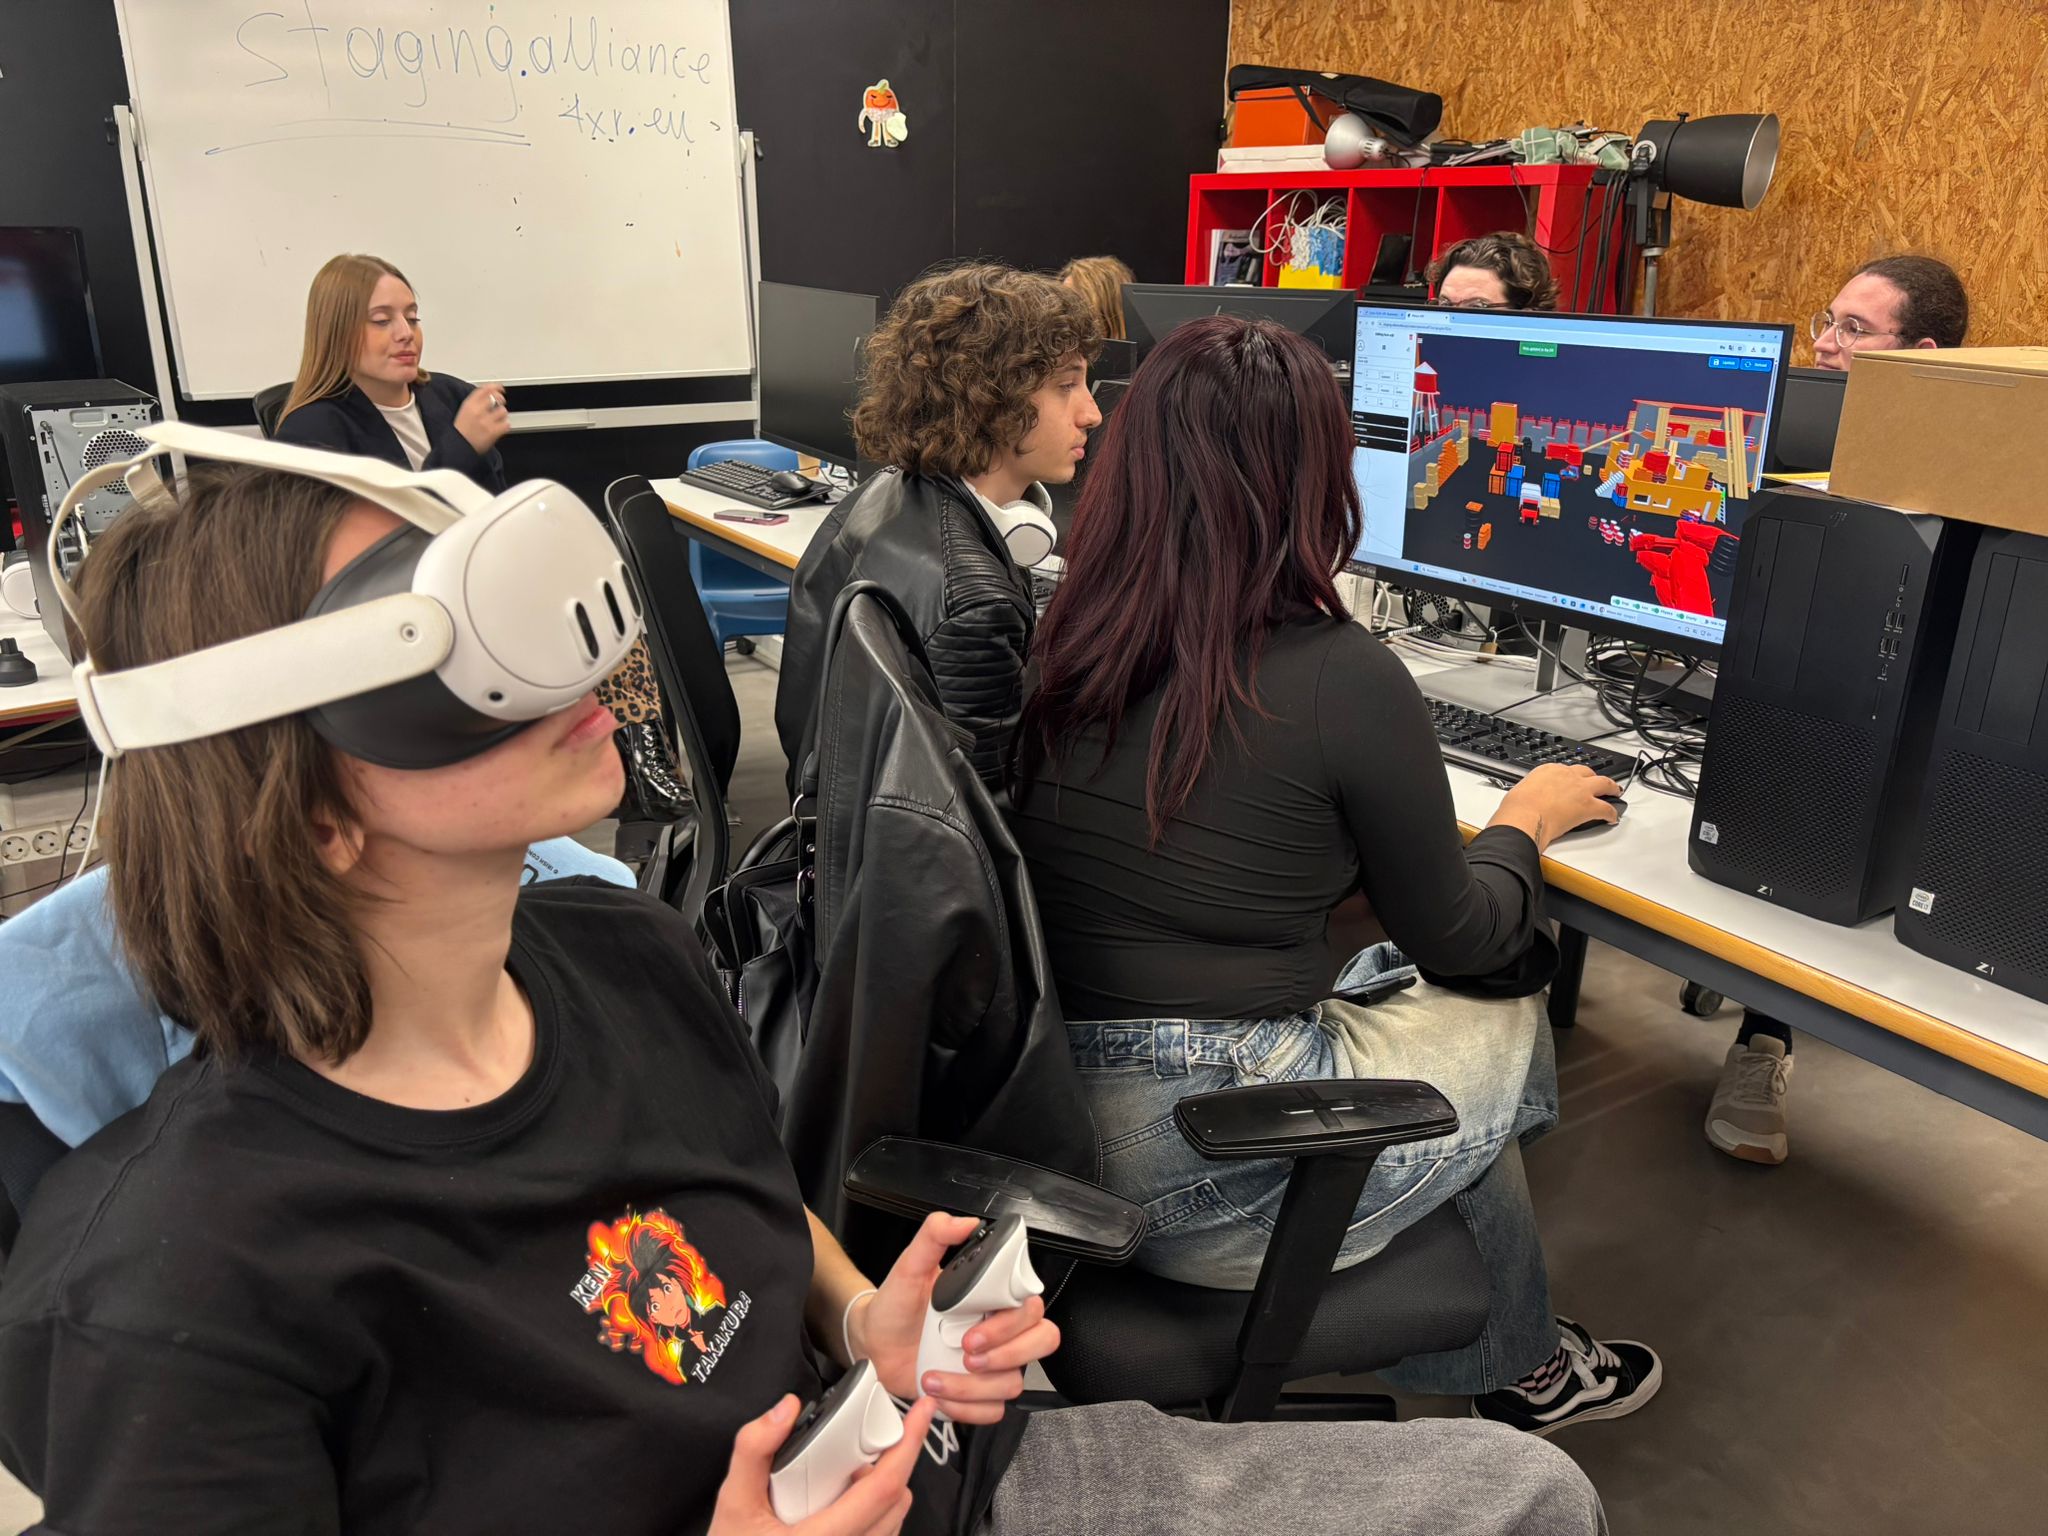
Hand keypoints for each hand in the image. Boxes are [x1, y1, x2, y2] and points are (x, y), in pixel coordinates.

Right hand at [454, 382, 510, 453]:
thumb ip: (476, 402)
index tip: (500, 387)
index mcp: (469, 404)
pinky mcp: (493, 432)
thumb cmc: (461, 432)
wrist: (459, 448)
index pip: (484, 389)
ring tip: (496, 421)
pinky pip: (506, 424)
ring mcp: (486, 421)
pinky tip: (499, 428)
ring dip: (502, 415)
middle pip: (496, 397)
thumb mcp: (464, 412)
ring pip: (503, 411)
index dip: (494, 386)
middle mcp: (477, 411)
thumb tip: (490, 395)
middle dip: (500, 399)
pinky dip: (504, 426)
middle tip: (500, 403)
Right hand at [709, 1392, 935, 1535]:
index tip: (921, 1411)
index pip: (884, 1489)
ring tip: (846, 1472)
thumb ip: (754, 1451)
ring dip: (881, 1488)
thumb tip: (786, 1409)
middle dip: (891, 1460)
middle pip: (896, 1500)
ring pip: (893, 1520)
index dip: (908, 1445)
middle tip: (867, 1436)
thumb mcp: (733, 1505)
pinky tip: (841, 1500)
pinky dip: (872, 1509)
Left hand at [849, 1212, 1059, 1423]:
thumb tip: (963, 1222)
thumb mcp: (910, 1266)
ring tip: (934, 1376)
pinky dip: (966, 1408)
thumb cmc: (897, 1305)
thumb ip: (934, 1235)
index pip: (1032, 1309)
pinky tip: (940, 1394)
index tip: (973, 1331)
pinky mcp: (978, 1394)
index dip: (1012, 1324)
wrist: (875, 1344)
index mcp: (993, 1299)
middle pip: (1041, 1343)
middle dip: (1005, 1355)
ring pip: (1012, 1383)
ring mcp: (992, 1365)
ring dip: (971, 1388)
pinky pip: (993, 1411)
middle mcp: (1000, 1332)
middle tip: (965, 1353)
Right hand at [1488, 763, 1621, 851]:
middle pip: (1587, 772)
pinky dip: (1611, 813)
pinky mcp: (1589, 806)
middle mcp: (1567, 775)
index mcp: (1549, 770)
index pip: (1566, 770)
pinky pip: (1606, 808)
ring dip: (1611, 788)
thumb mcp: (1520, 791)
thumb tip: (1530, 800)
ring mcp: (1581, 789)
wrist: (1524, 816)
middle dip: (1594, 778)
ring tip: (1615, 792)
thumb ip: (1531, 792)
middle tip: (1598, 783)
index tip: (1572, 782)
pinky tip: (1613, 818)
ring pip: (1604, 784)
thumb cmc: (1518, 808)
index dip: (1572, 777)